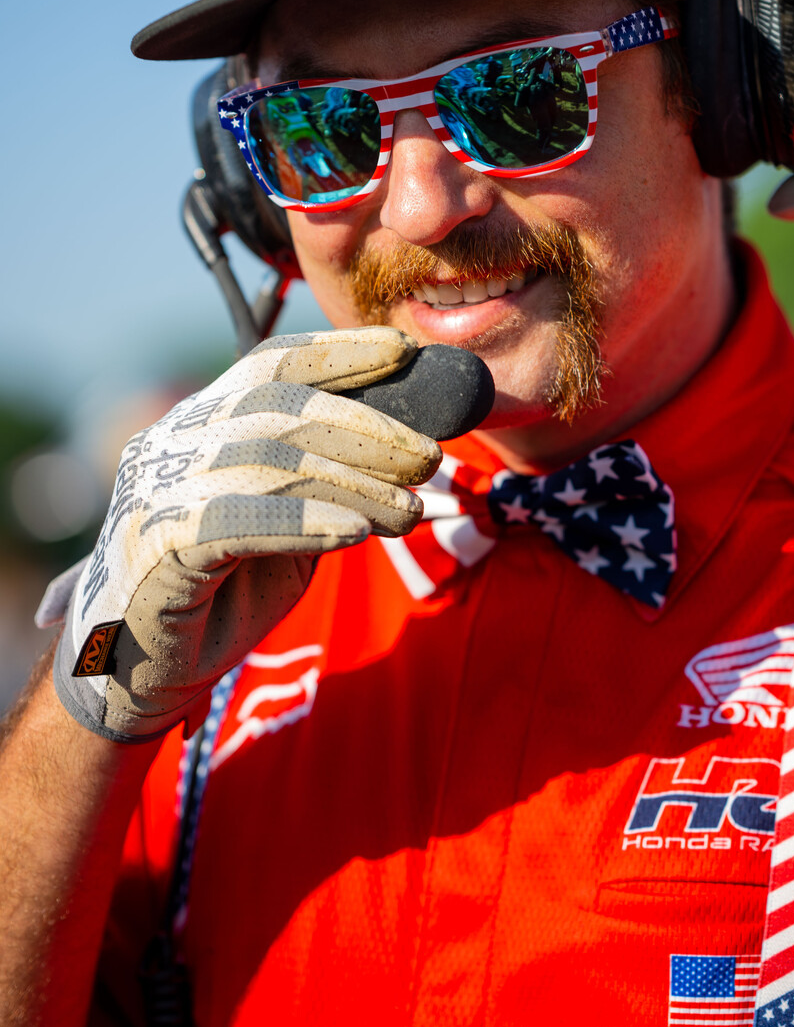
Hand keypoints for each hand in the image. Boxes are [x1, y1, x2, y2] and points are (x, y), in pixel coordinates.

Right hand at [48, 328, 439, 741]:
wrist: (132, 674)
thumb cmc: (218, 596)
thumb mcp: (286, 528)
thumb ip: (324, 483)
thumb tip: (407, 446)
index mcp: (201, 423)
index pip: (271, 365)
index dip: (338, 353)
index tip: (402, 352)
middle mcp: (173, 442)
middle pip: (279, 408)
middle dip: (366, 429)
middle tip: (429, 457)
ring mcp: (156, 489)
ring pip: (268, 462)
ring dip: (353, 484)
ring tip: (409, 511)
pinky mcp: (154, 544)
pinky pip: (236, 521)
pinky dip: (303, 524)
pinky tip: (354, 533)